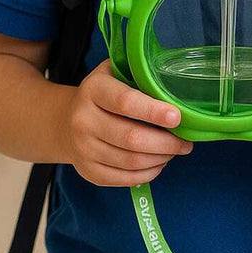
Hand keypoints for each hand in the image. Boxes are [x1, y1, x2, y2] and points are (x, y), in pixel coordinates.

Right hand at [60, 59, 193, 186]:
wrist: (65, 121)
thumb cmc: (103, 94)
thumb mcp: (114, 73)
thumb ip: (140, 75)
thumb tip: (178, 90)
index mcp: (93, 90)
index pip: (125, 102)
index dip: (153, 111)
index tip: (177, 117)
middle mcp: (83, 120)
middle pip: (131, 138)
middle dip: (166, 143)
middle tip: (186, 142)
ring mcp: (83, 148)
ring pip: (131, 161)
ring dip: (161, 158)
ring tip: (174, 151)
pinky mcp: (88, 171)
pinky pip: (125, 179)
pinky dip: (148, 173)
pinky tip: (159, 163)